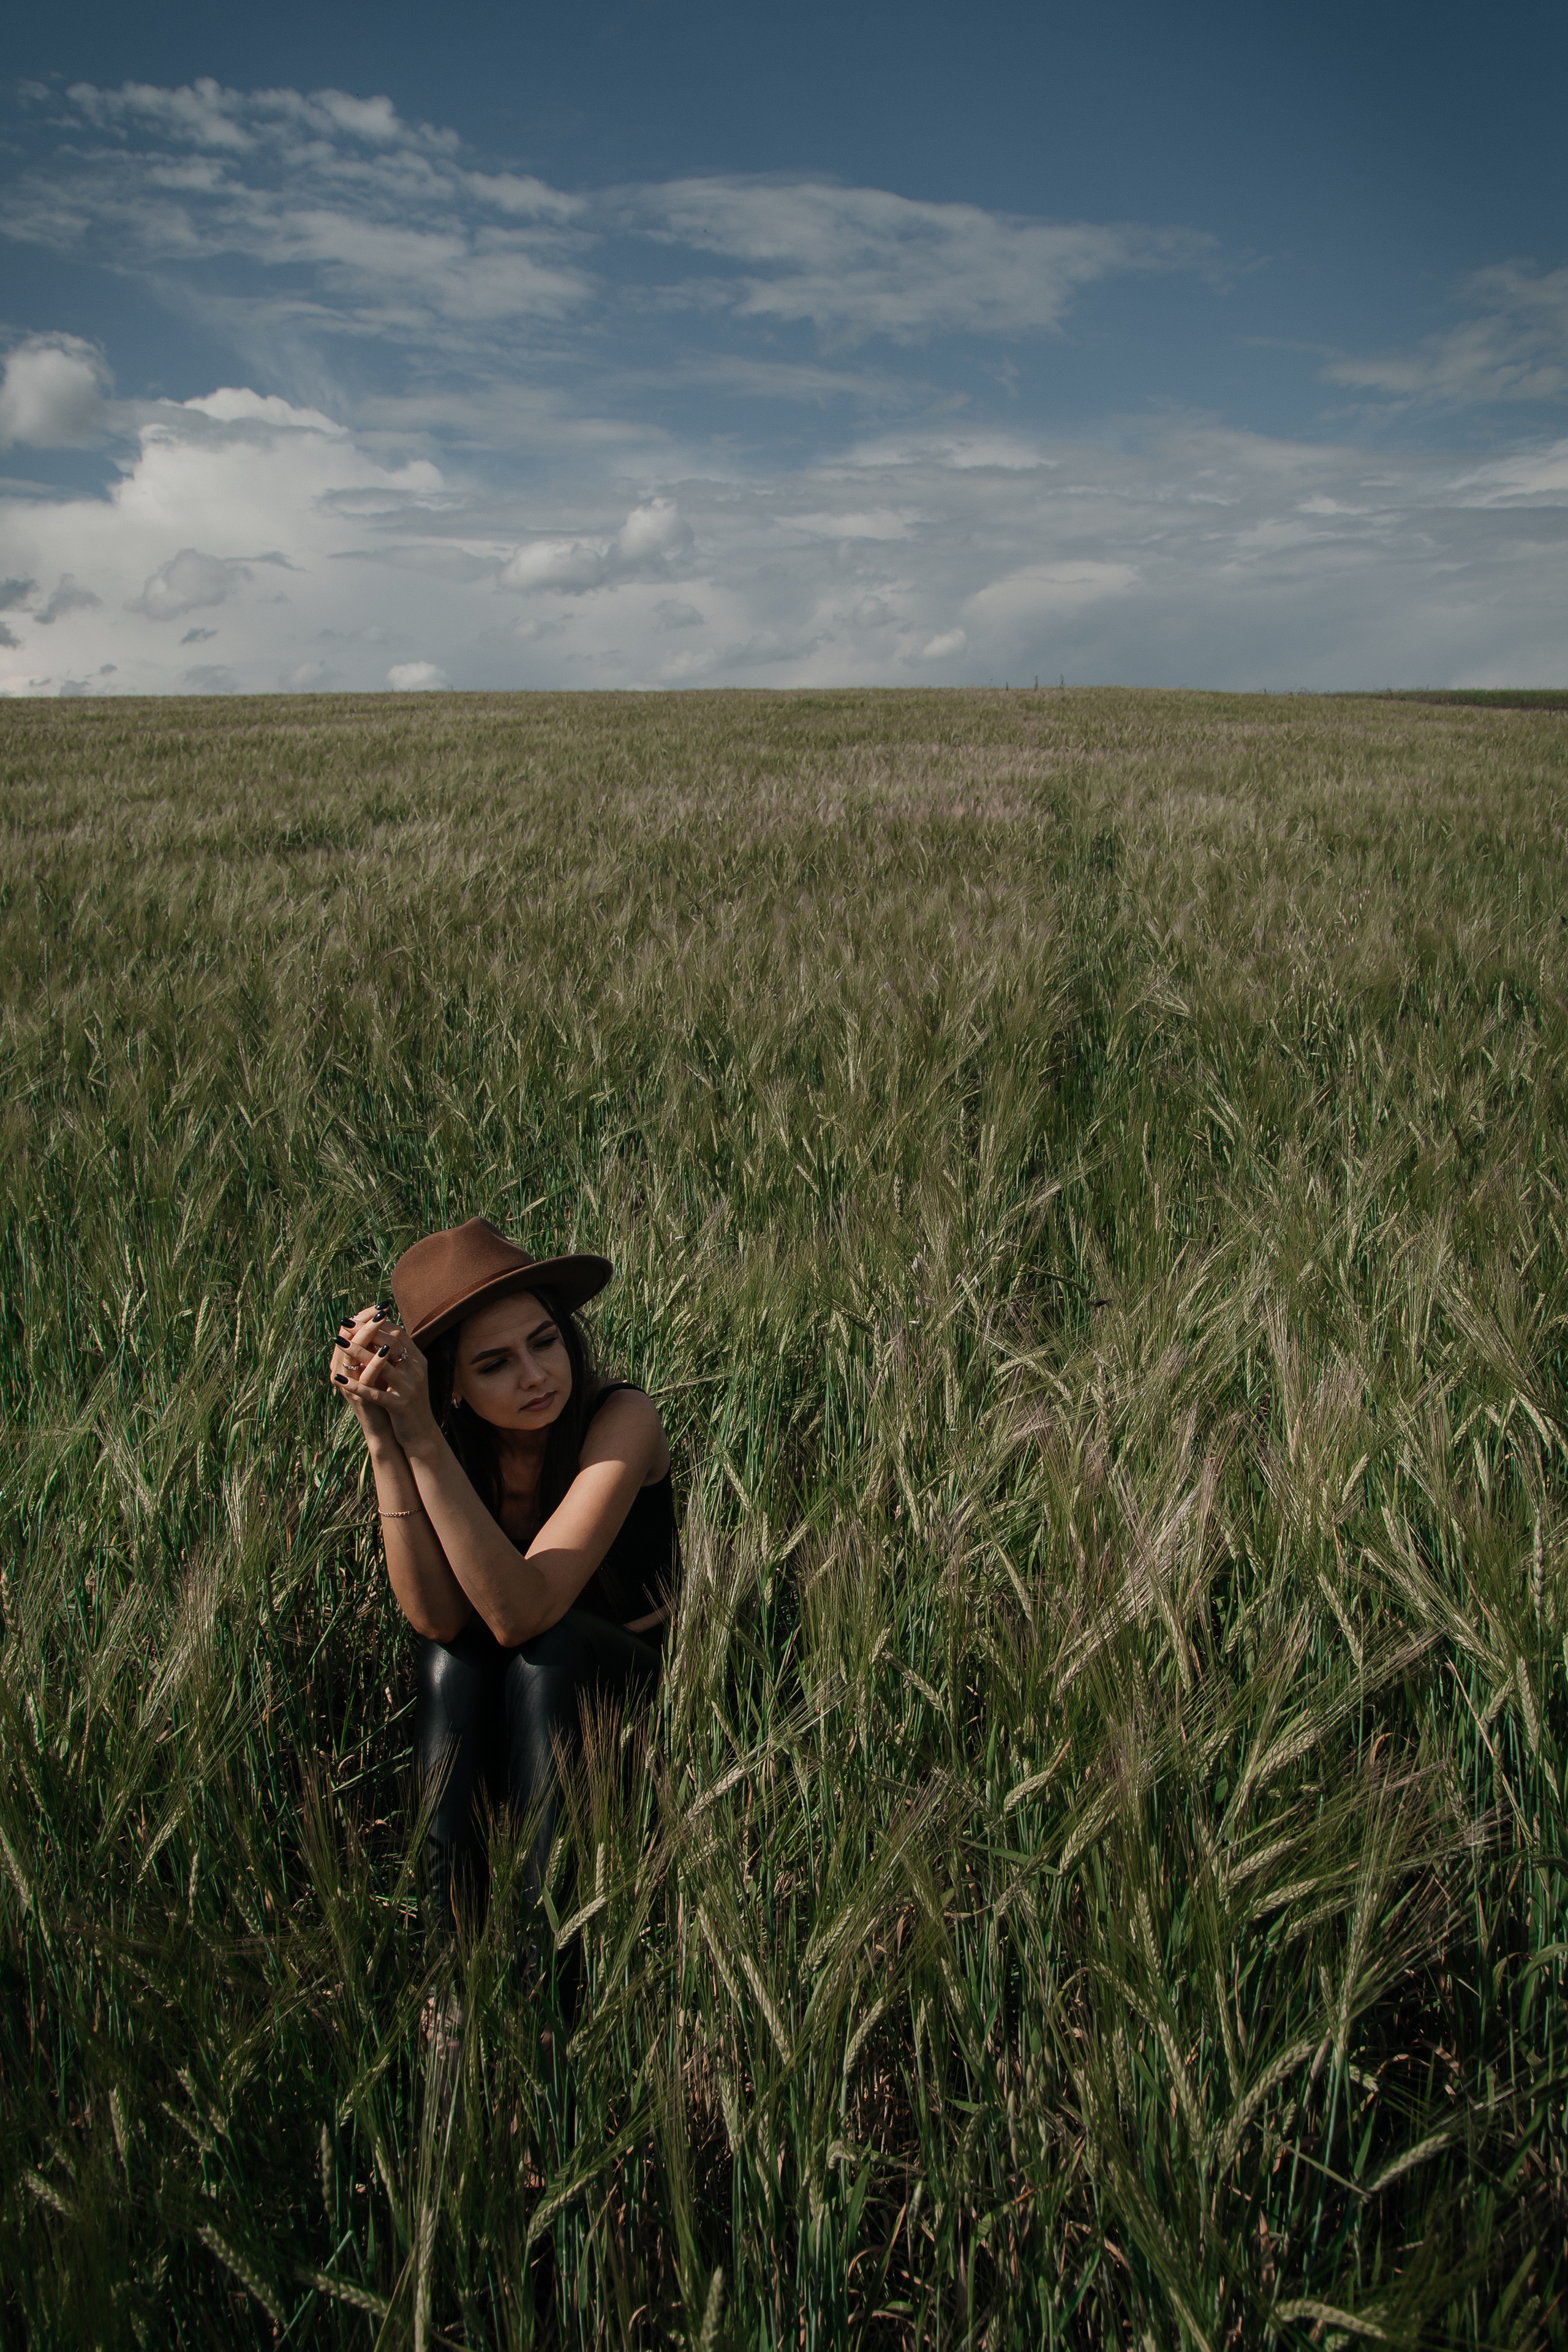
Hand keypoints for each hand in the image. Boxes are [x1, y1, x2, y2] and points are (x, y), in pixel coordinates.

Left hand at [336, 1315, 439, 1456]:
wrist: (422, 1433)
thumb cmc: (408, 1400)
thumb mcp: (407, 1374)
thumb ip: (397, 1355)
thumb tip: (377, 1333)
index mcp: (418, 1361)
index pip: (398, 1333)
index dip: (377, 1322)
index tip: (357, 1316)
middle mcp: (416, 1371)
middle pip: (391, 1343)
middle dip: (366, 1331)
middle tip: (345, 1324)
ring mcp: (409, 1388)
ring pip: (382, 1365)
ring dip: (358, 1352)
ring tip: (339, 1342)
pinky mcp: (399, 1406)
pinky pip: (375, 1393)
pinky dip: (356, 1385)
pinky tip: (340, 1380)